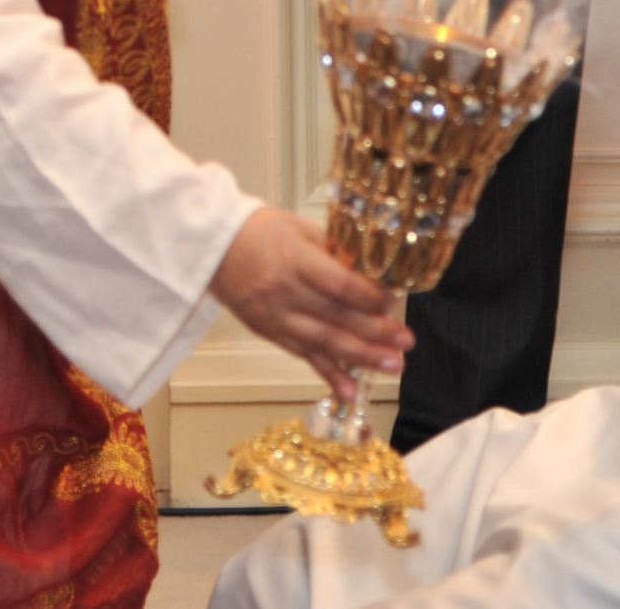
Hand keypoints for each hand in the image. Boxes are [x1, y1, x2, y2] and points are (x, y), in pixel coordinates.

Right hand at [208, 208, 412, 402]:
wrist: (213, 247)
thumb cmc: (260, 230)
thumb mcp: (301, 229)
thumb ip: (335, 252)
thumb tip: (373, 274)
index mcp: (295, 261)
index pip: (339, 285)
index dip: (369, 298)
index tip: (395, 302)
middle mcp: (285, 294)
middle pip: (336, 318)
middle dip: (375, 333)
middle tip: (406, 343)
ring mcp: (275, 317)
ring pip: (323, 343)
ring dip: (360, 357)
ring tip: (392, 366)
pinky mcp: (269, 332)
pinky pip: (303, 356)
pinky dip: (328, 374)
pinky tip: (349, 391)